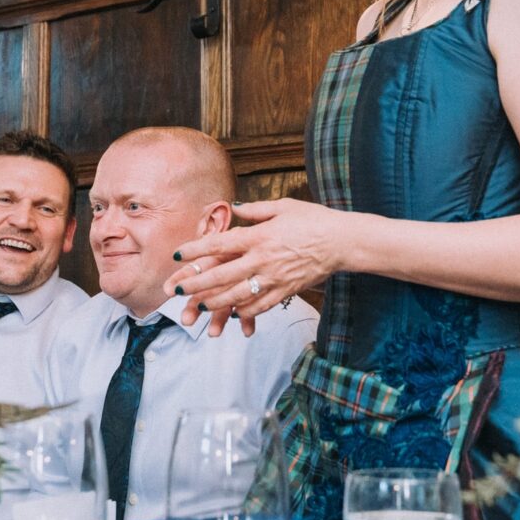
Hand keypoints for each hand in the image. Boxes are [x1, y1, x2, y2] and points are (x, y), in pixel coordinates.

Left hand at [162, 197, 347, 336]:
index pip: (219, 243)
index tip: (177, 255)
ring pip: (237, 295)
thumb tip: (235, 208)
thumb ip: (256, 209)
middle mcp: (262, 259)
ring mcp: (274, 278)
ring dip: (214, 301)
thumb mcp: (284, 206)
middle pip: (221, 274)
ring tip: (198, 304)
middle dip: (196, 283)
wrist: (342, 242)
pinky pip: (260, 305)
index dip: (195, 250)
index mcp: (259, 236)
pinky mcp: (285, 290)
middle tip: (177, 289)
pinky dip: (244, 311)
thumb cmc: (314, 220)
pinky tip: (232, 313)